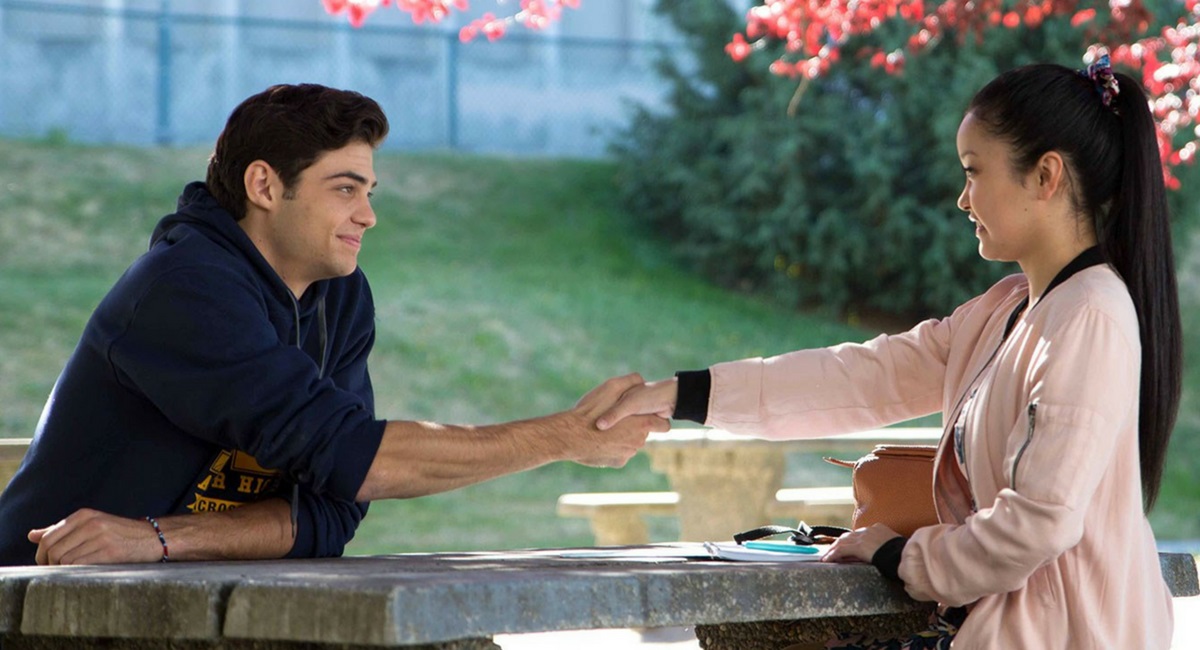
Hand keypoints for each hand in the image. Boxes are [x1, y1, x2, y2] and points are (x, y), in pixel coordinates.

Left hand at [29, 508, 162, 565]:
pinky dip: (76, 573)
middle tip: (58, 572)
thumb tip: (32, 535)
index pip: (48, 537)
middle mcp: (90, 523)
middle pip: (53, 550)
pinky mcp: (110, 551)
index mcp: (84, 515)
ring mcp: (100, 536)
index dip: (42, 555)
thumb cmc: (120, 534)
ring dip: (64, 571)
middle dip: (50, 565)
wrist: (153, 537)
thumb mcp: (91, 525)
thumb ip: (62, 529)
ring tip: (73, 573)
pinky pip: (79, 566)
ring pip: (64, 560)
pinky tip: (84, 573)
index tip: (48, 564)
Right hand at [566, 373, 669, 466]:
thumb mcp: (611, 387)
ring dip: (620, 436)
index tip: (645, 414)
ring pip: (629, 443)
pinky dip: (611, 447)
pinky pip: (619, 453)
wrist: (571, 436)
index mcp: (642, 424)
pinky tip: (598, 441)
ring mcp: (628, 454)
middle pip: (641, 432)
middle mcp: (639, 441)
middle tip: (614, 419)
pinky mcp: (618, 463)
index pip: (664, 426)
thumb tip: (641, 380)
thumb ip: (631, 381)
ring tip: (603, 430)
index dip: (656, 419)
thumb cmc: (591, 411)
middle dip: (631, 426)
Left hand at [820, 523, 901, 563]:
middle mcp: (869, 530)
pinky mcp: (860, 546)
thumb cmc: (905, 556)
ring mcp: (864, 537)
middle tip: (831, 551)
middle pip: (849, 536)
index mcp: (879, 529)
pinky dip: (833, 555)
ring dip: (833, 549)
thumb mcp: (894, 549)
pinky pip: (842, 550)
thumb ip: (885, 549)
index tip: (846, 546)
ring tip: (826, 557)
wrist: (906, 556)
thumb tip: (882, 557)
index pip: (859, 534)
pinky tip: (827, 560)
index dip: (851, 540)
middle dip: (839, 543)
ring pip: (843, 542)